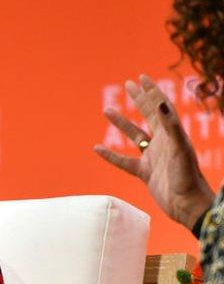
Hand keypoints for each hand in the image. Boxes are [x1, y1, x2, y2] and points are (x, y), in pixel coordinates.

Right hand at [93, 74, 214, 229]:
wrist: (187, 205)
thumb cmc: (187, 177)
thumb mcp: (180, 149)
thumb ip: (170, 126)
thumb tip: (161, 103)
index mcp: (172, 133)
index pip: (161, 106)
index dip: (151, 91)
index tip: (140, 78)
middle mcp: (163, 142)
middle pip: (149, 115)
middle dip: (139, 99)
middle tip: (128, 85)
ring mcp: (153, 157)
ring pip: (134, 136)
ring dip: (121, 123)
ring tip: (107, 110)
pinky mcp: (145, 173)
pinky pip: (123, 161)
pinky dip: (110, 155)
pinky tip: (97, 149)